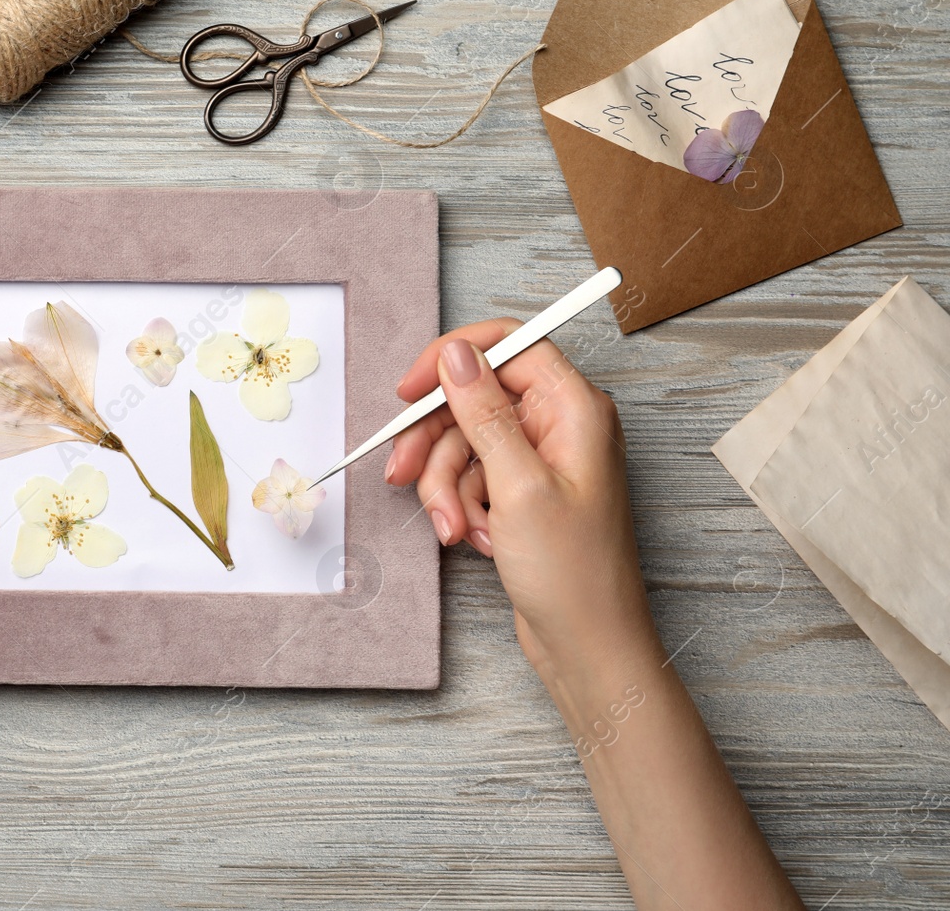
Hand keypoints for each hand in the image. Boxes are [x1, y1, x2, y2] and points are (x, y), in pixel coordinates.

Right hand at [383, 321, 659, 676]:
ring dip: (447, 488)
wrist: (587, 645)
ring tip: (455, 529)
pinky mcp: (523, 492)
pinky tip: (477, 539)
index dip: (452, 360)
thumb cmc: (574, 573)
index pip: (509, 346)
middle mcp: (560, 425)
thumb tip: (456, 354)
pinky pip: (471, 478)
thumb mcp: (518, 486)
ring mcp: (540, 460)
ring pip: (464, 445)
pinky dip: (462, 507)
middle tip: (403, 475)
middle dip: (436, 444)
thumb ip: (483, 413)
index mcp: (575, 409)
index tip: (408, 390)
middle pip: (474, 401)